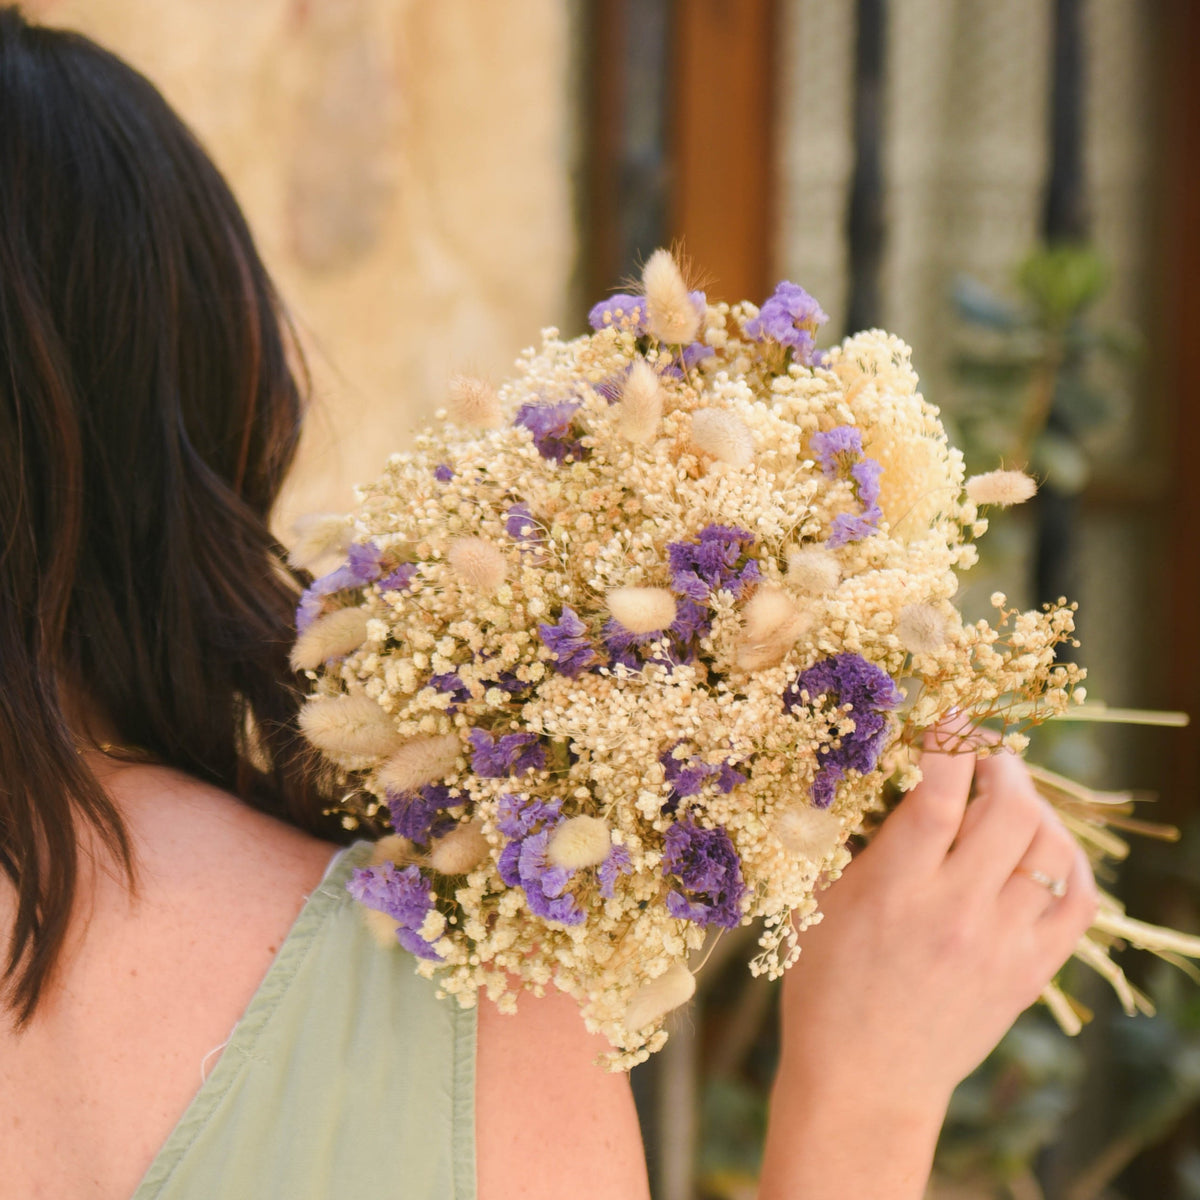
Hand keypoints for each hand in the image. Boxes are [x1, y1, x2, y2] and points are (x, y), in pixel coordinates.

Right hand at [777, 727, 1098, 1112]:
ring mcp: (1001, 945)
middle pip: (1006, 813)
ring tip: (1012, 794)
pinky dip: (1069, 862)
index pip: (936, 796)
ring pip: (1049, 850)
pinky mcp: (1030, 973)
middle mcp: (955, 913)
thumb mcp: (819, 904)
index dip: (949, 743)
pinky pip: (1077, 903)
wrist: (864, 1080)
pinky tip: (1045, 847)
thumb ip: (852, 841)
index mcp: (894, 892)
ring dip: (1036, 807)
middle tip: (985, 754)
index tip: (951, 713)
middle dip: (1001, 765)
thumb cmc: (824, 986)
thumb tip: (878, 777)